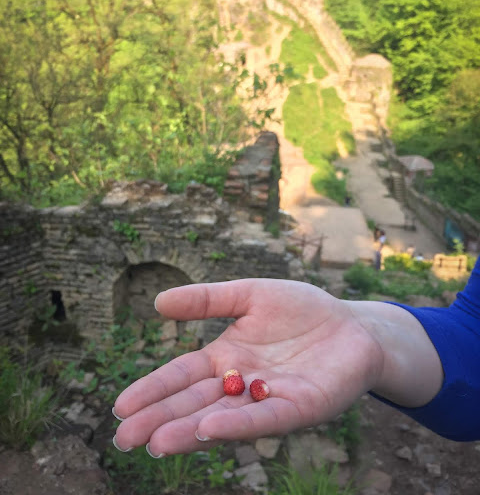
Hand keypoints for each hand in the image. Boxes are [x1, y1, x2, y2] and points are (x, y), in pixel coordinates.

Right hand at [113, 278, 382, 455]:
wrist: (353, 324)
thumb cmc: (302, 309)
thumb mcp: (249, 295)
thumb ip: (207, 300)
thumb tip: (157, 302)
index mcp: (226, 357)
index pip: (182, 376)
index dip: (153, 390)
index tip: (120, 406)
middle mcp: (242, 384)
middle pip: (195, 403)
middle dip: (160, 420)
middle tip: (124, 439)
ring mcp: (269, 398)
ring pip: (224, 417)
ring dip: (190, 430)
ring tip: (156, 443)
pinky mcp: (300, 406)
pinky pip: (266, 417)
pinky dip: (238, 424)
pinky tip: (211, 429)